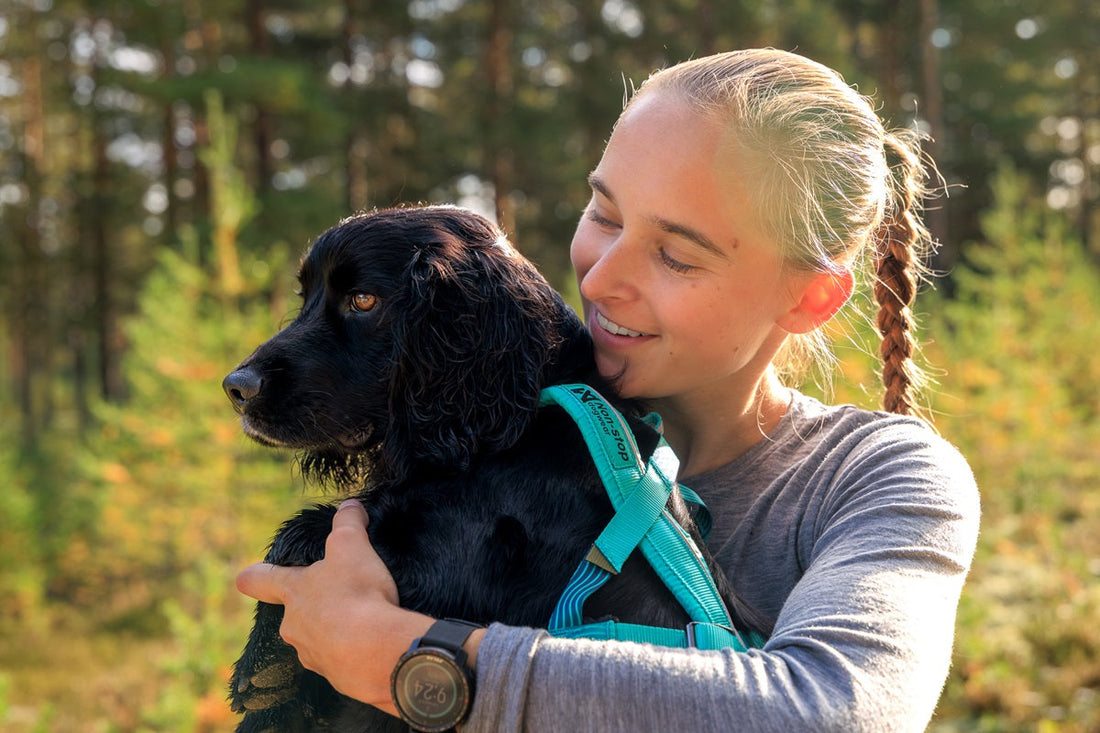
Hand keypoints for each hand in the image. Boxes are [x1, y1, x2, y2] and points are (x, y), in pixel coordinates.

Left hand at [235, 499, 433, 712]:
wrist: (376, 651)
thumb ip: (348, 522)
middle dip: (313, 606)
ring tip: (363, 622)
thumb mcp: (352, 546)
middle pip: (294, 614)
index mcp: (294, 593)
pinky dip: (353, 652)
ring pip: (318, 639)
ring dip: (335, 631)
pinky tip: (372, 645)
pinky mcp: (336, 677)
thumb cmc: (357, 594)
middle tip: (341, 596)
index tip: (245, 577)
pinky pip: (341, 660)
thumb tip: (350, 505)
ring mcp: (313, 655)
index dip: (255, 576)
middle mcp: (295, 627)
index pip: (263, 581)